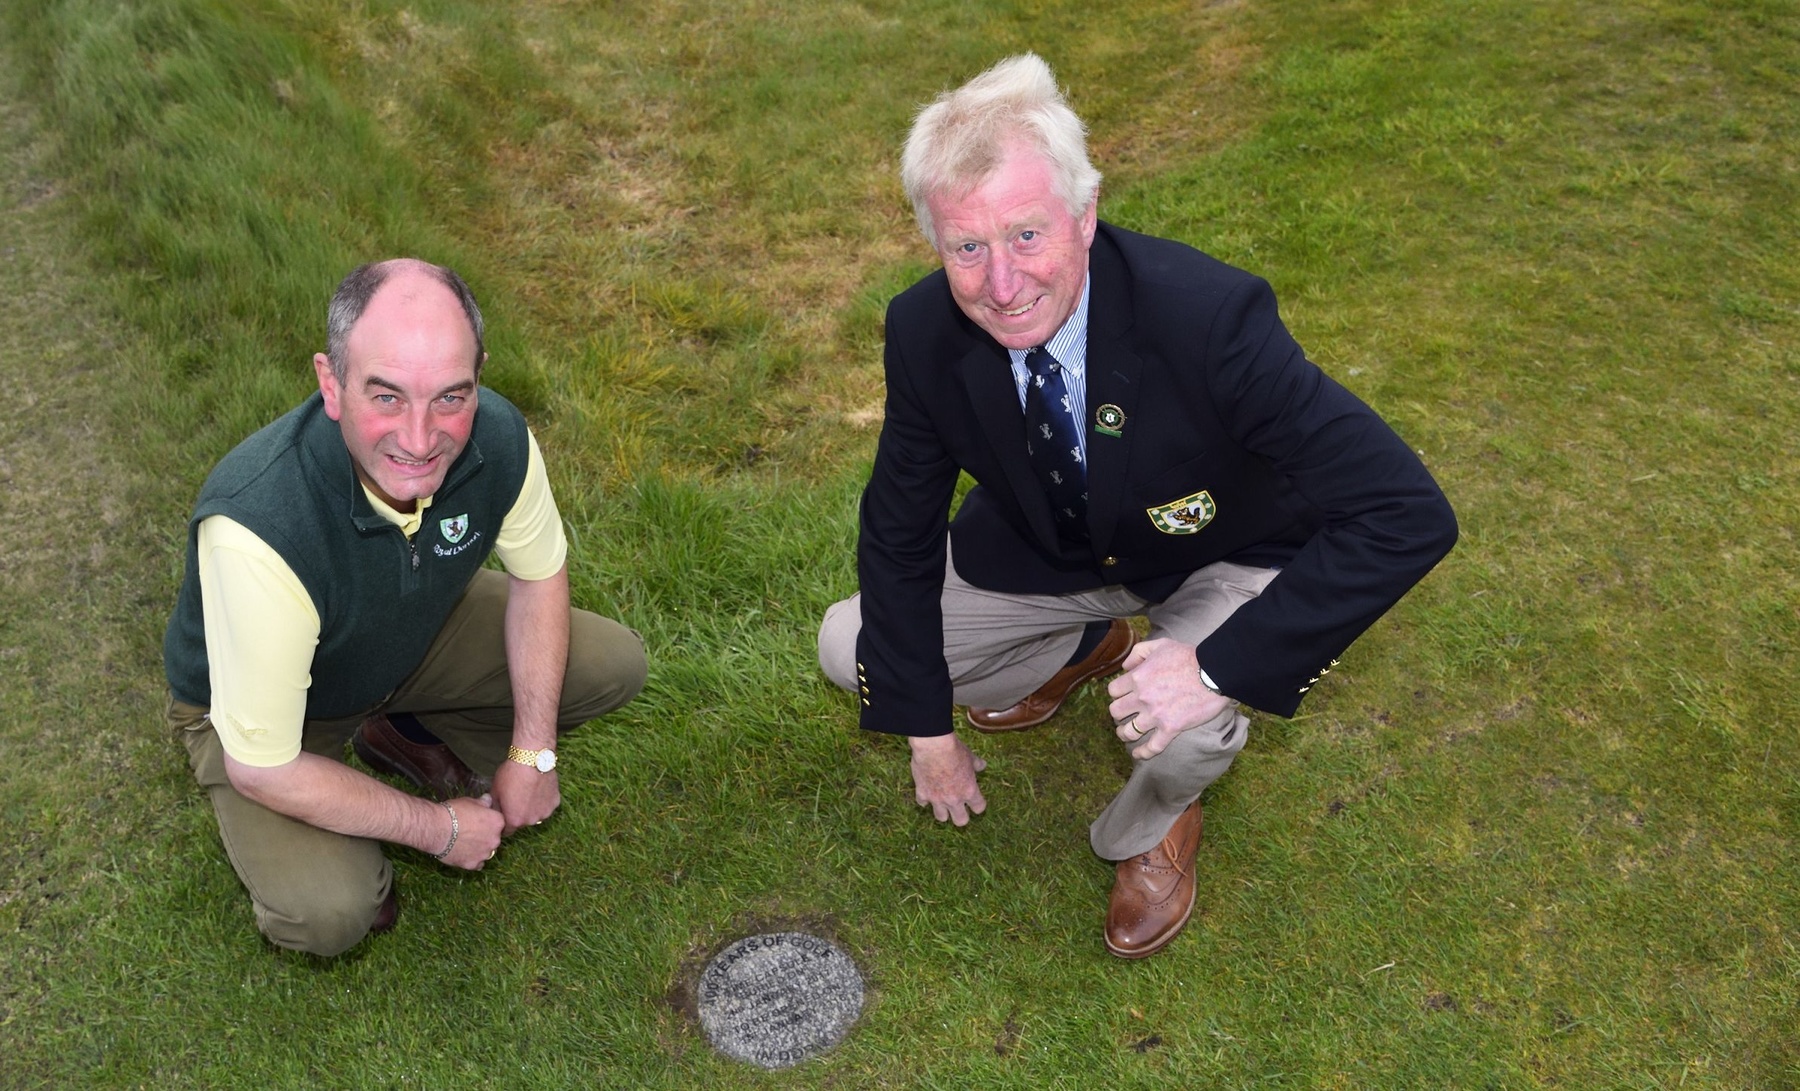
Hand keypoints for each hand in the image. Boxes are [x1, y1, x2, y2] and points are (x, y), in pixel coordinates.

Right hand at [439, 794, 504, 869]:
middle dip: (485, 836)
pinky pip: (477, 864)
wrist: (437, 829)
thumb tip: (488, 800)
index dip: (488, 822)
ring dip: (479, 848)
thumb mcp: (470, 801)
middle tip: (470, 832)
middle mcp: (495, 839)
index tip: (478, 821)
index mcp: (498, 822)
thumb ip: (483, 802)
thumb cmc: (453, 812)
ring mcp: (485, 853)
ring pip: (486, 852)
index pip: (498, 822)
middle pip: (493, 838)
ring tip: (464, 843)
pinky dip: (472, 860)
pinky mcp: (473, 864)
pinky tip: (463, 854)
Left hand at [492, 760, 560, 834]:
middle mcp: (531, 821)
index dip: (504, 823)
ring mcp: (545, 812)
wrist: (531, 759)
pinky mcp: (555, 802)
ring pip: (536, 814)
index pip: (508, 831)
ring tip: (528, 792)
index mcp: (515, 820)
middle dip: (519, 814)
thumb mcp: (495, 791)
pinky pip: (547, 805)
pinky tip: (538, 788)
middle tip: (517, 798)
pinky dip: (543, 800)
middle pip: (523, 822)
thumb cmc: (511, 775)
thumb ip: (494, 807)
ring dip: (532, 808)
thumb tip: (493, 812)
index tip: (504, 813)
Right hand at [908, 732, 987, 825]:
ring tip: (942, 803)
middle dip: (961, 816)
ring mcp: (937, 799)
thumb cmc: (954, 750)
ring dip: (942, 811)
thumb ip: (976, 764)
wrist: (933, 747)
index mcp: (969, 791)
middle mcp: (954, 799)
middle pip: (961, 821)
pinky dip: (924, 799)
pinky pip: (923, 803)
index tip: (975, 801)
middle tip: (959, 808)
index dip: (978, 805)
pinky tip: (926, 791)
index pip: (979, 808)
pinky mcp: (922, 793)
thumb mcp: (969, 756)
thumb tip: (982, 765)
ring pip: (941, 818)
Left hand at [1106, 638, 1231, 760]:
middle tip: (1125, 714)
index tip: (1123, 696)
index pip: (1113, 691)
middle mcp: (1142, 698)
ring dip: (1124, 733)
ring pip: (1128, 732)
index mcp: (1138, 678)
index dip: (1117, 693)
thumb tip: (1126, 667)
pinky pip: (1152, 747)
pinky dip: (1143, 753)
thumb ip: (1138, 652)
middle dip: (1118, 713)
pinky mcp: (1171, 729)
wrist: (1214, 673)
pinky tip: (1138, 754)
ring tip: (1125, 733)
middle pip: (1116, 712)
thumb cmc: (1189, 657)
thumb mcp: (1160, 645)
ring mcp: (1155, 715)